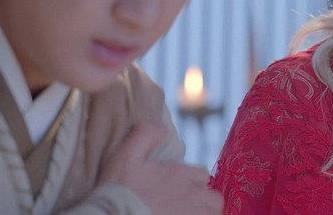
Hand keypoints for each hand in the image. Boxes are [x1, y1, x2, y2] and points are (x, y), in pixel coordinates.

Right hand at [99, 123, 222, 214]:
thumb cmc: (118, 191)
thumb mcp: (126, 155)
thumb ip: (145, 135)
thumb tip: (161, 127)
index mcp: (180, 175)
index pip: (202, 175)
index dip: (194, 182)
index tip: (182, 189)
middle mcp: (192, 195)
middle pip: (214, 198)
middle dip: (206, 201)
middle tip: (191, 207)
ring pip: (213, 214)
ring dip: (205, 214)